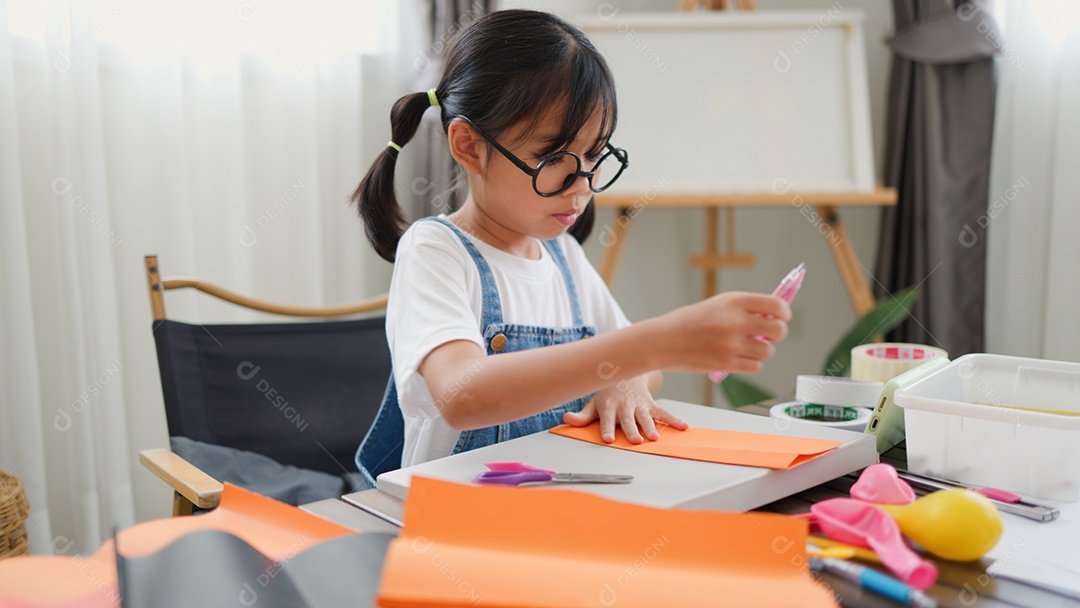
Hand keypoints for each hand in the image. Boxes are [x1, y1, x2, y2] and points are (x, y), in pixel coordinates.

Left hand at [562, 375, 688, 443]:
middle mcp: (624, 406)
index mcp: (608, 406)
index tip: (608, 439)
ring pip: (646, 417)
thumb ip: (582, 415)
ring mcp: (639, 405)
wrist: (625, 372)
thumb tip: (566, 418)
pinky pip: (664, 412)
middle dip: (631, 430)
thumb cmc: (606, 392)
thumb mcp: (592, 402)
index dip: (607, 428)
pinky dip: (673, 419)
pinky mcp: (651, 405)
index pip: (607, 419)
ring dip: (651, 426)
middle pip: (628, 420)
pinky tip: (683, 426)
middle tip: (635, 441)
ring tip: (655, 437)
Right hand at [657, 292, 790, 373]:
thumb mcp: (718, 304)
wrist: (664, 341)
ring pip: (767, 351)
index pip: (776, 306)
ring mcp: (731, 344)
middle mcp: (735, 321)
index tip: (782, 317)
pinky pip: (755, 366)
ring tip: (746, 346)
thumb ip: (745, 309)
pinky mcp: (727, 364)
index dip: (784, 313)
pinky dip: (751, 363)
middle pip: (779, 330)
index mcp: (734, 301)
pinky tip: (738, 357)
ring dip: (762, 351)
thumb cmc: (691, 321)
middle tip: (768, 335)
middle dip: (778, 334)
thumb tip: (776, 317)